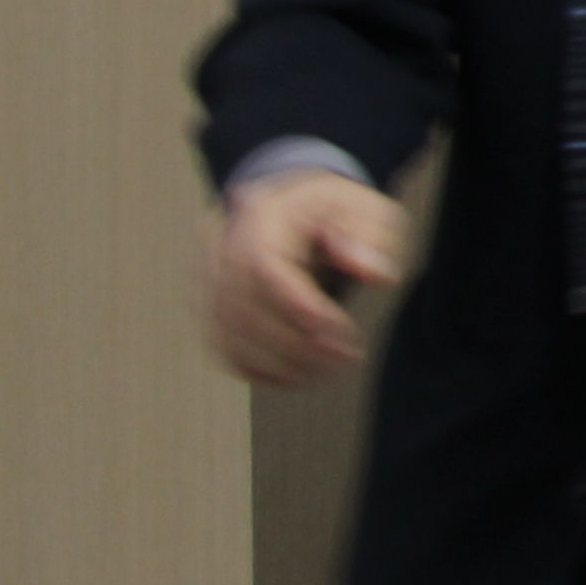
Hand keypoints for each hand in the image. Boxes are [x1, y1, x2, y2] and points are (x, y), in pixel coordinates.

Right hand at [206, 169, 405, 388]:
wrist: (299, 208)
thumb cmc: (337, 213)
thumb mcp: (366, 211)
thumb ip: (370, 238)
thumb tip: (373, 272)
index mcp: (263, 217)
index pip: (265, 268)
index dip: (300, 307)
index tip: (343, 332)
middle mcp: (226, 250)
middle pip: (242, 308)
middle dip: (294, 344)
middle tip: (345, 358)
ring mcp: (212, 282)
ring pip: (228, 336)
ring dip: (279, 364)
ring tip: (330, 370)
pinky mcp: (215, 311)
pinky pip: (226, 350)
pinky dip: (260, 371)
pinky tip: (301, 376)